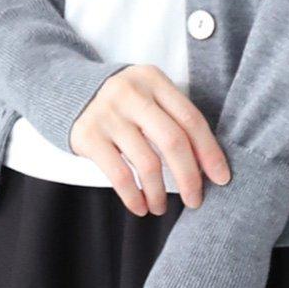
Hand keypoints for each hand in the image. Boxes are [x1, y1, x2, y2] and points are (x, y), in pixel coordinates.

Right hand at [69, 64, 230, 213]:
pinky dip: (133, 196)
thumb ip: (172, 118)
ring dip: (159, 193)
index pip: (191, 119)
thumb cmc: (123, 102)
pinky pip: (119, 174)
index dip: (209, 152)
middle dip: (189, 177)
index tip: (221, 178)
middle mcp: (132, 92)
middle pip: (173, 141)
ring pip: (147, 162)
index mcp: (154, 80)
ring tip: (160, 207)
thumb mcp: (148, 95)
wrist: (67, 90)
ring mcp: (108, 113)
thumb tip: (206, 165)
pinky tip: (140, 207)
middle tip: (195, 200)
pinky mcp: (88, 135)